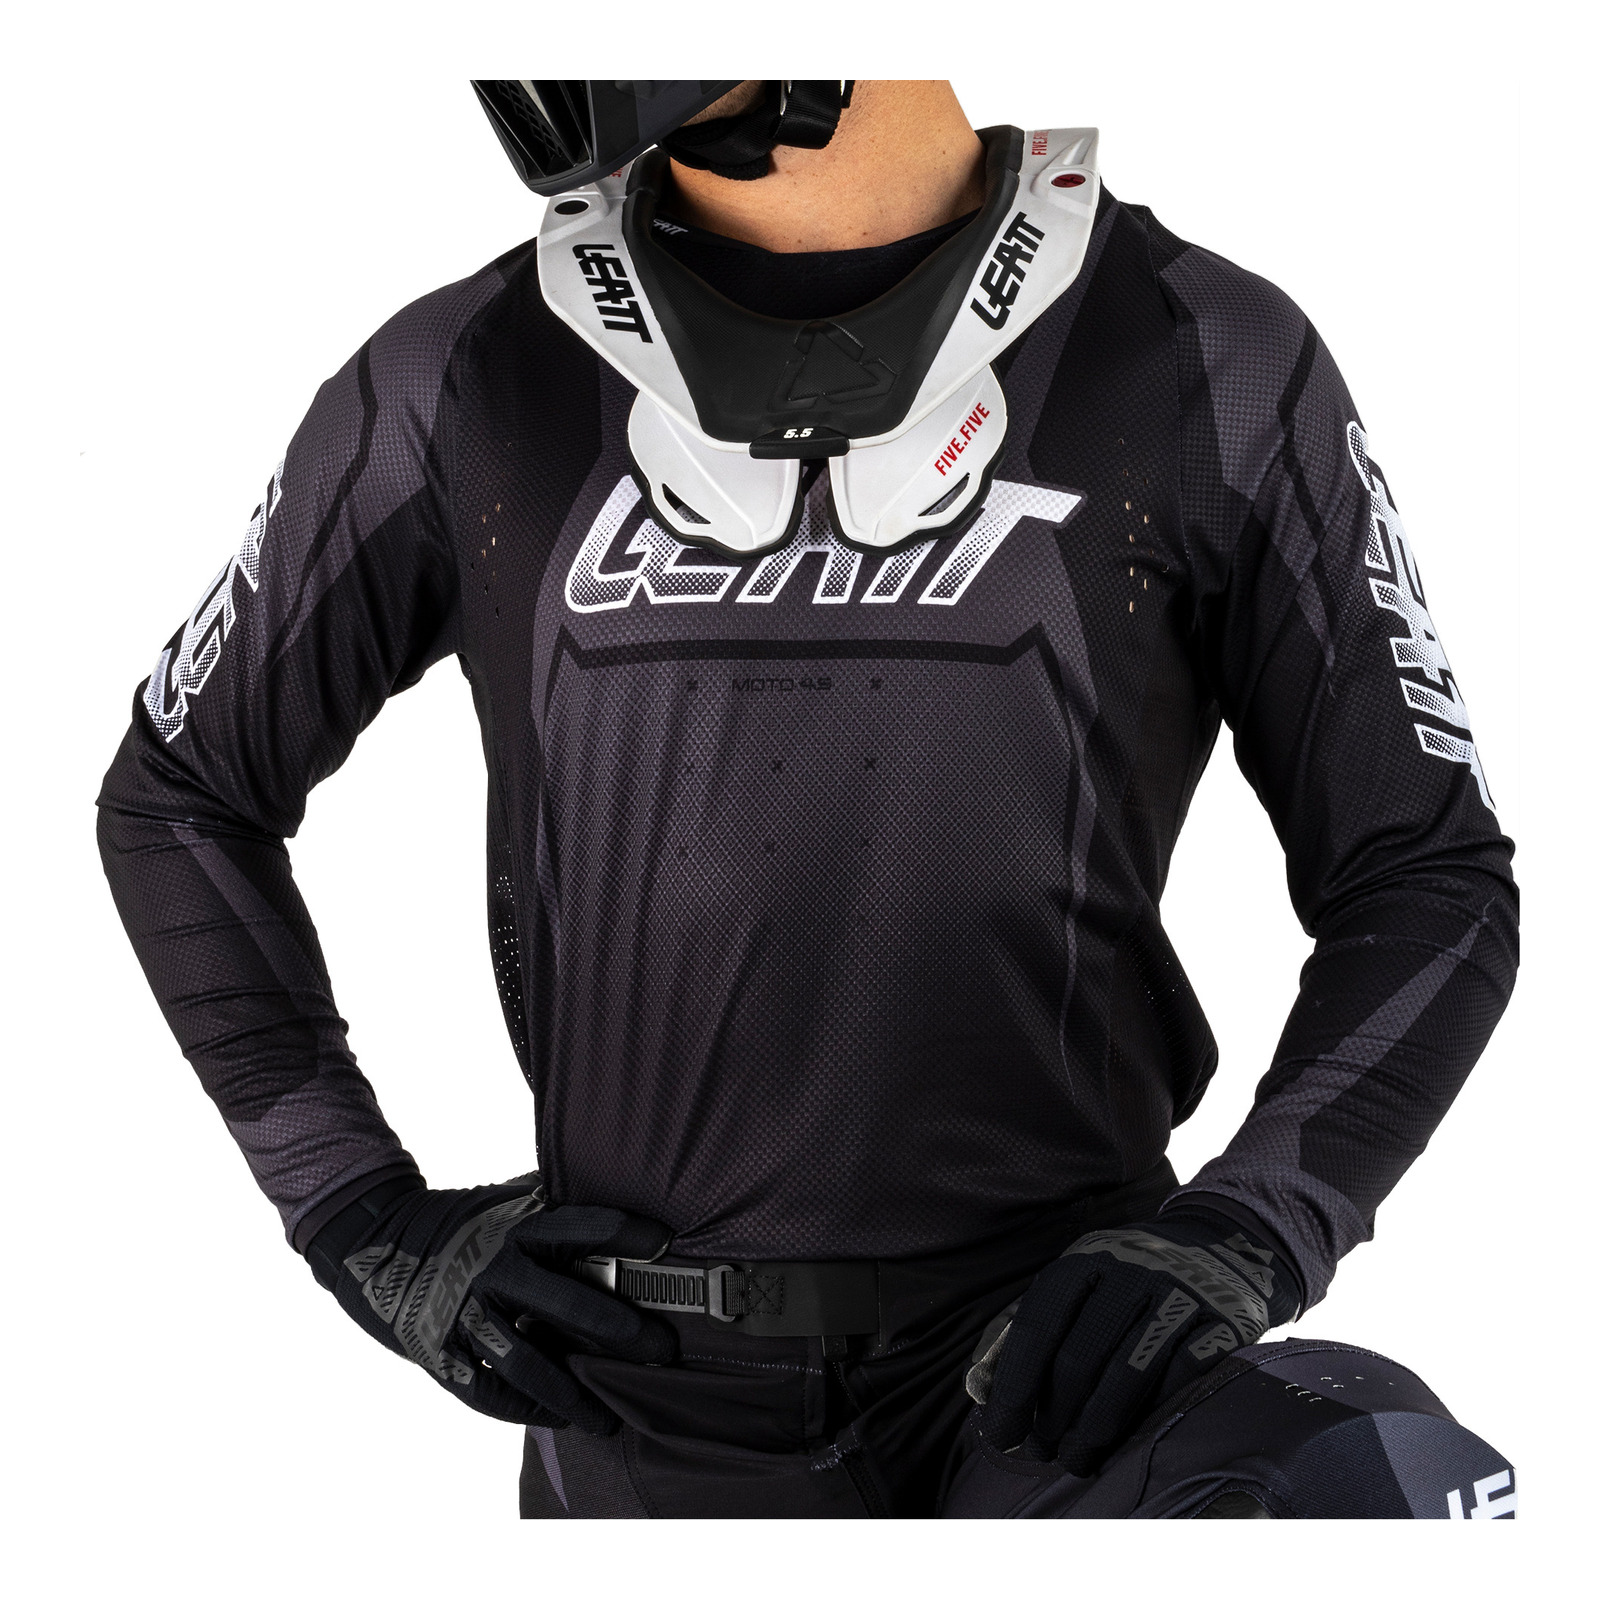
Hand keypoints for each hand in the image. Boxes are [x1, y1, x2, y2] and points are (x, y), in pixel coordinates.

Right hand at [306, 1175, 675, 1430]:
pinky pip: (487, 1394)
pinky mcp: (441, 1352)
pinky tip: (556, 1420)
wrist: (375, 1241)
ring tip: (610, 1420)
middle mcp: (495, 1269)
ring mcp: (466, 1314)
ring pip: (529, 1364)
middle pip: (569, 1304)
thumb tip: (616, 1185)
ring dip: (573, 1395)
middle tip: (663, 1349)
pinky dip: (524, 1411)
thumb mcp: (505, 1202)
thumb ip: (553, 1203)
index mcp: (516, 1225)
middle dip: (621, 1330)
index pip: (584, 1226)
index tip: (666, 1245)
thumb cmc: (462, 1221)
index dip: (627, 1234)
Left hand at [972, 1209, 1299, 1473]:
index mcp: (1084, 1258)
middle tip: (1042, 1453)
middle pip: (1079, 1358)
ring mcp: (1180, 1294)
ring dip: (1095, 1430)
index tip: (999, 1433)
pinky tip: (1130, 1441)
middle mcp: (1130, 1269)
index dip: (1014, 1386)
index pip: (1036, 1326)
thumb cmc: (1126, 1281)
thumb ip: (1019, 1331)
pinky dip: (1149, 1417)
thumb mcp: (1073, 1286)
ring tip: (1077, 1459)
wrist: (1221, 1247)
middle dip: (1054, 1417)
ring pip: (1127, 1376)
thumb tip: (977, 1389)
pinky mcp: (1222, 1323)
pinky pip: (1179, 1382)